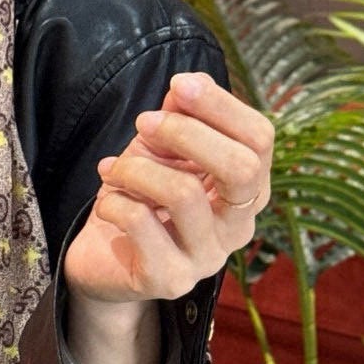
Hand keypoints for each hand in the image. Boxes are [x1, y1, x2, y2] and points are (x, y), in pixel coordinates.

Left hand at [64, 71, 273, 305]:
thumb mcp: (161, 149)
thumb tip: (188, 84)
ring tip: (110, 169)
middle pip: (241, 168)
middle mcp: (238, 227)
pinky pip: (141, 223)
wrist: (104, 262)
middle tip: (144, 123)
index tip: (178, 86)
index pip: (260, 140)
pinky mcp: (170, 280)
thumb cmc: (141, 199)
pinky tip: (106, 203)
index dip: (222, 105)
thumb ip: (180, 116)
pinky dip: (114, 202)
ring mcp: (207, 258)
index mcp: (248, 190)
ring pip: (183, 194)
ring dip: (136, 169)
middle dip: (186, 133)